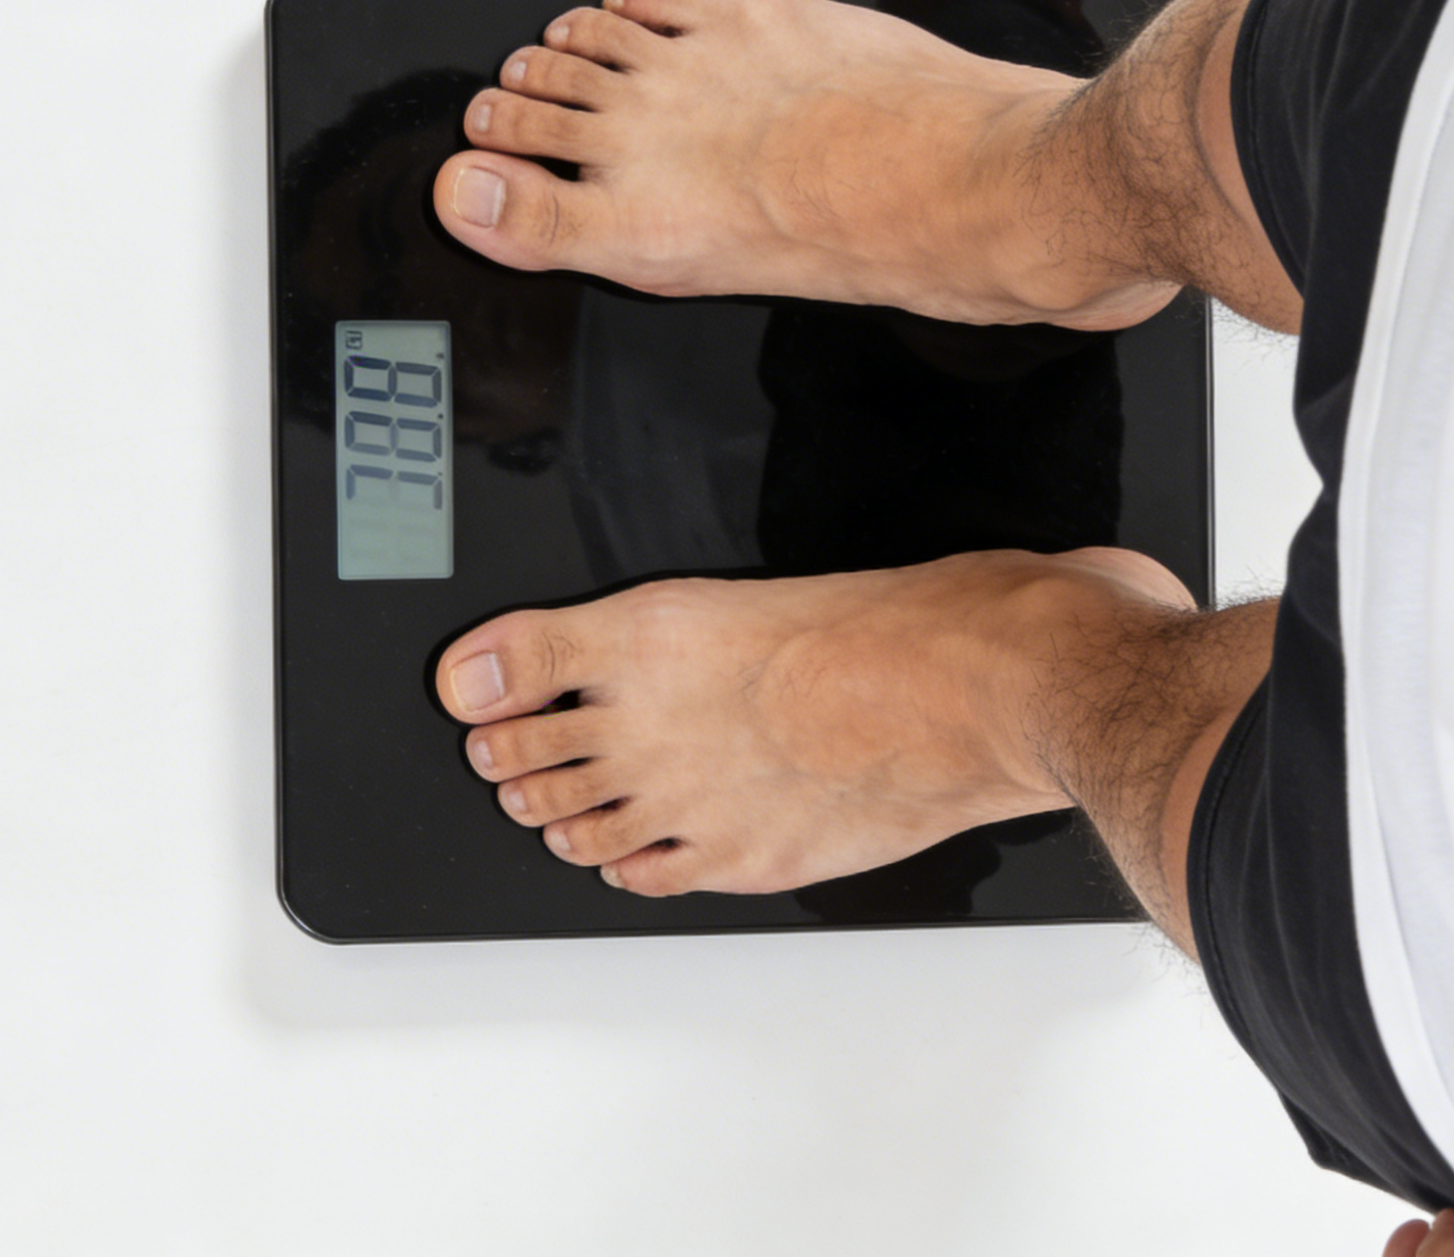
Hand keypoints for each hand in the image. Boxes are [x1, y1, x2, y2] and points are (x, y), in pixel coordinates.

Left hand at [435, 548, 1194, 895]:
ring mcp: (693, 801)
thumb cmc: (900, 622)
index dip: (483, 688)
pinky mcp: (742, 858)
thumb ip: (599, 628)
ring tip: (546, 804)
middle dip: (508, 756)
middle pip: (528, 757)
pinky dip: (625, 867)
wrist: (980, 687)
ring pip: (577, 825)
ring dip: (555, 814)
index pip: (510, 668)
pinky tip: (627, 856)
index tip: (473, 695)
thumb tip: (491, 662)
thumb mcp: (754, 576)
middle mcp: (652, 725)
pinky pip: (647, 877)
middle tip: (499, 753)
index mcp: (648, 635)